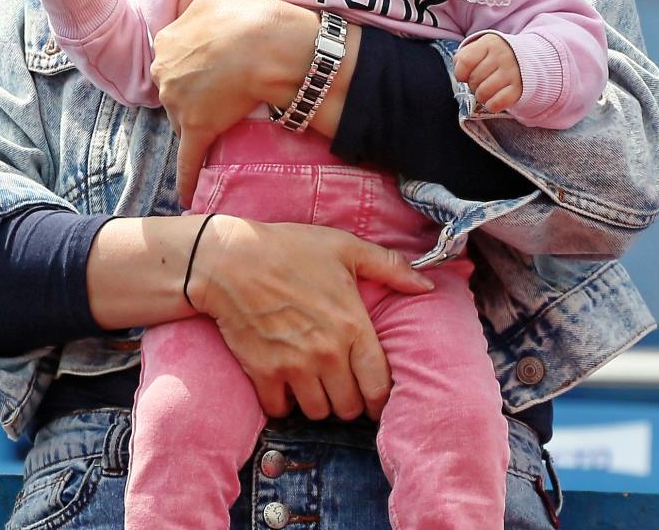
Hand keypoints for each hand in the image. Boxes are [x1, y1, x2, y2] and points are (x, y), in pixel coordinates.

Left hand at [150, 0, 316, 205]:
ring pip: (182, 116)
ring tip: (225, 111)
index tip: (215, 56)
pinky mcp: (197, 130)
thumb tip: (184, 6)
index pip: (173, 52)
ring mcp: (178, 104)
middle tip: (223, 81)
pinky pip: (188, 161)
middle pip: (175, 86)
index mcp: (166, 40)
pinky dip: (187, 179)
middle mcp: (164, 73)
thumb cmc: (245, 12)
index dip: (195, 55)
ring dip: (198, 117)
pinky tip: (186, 197)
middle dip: (194, 86)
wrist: (268, 45)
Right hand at [188, 216, 433, 420]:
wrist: (230, 259)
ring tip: (314, 381)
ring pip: (318, 412)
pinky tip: (285, 381)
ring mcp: (294, 367)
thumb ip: (389, 266)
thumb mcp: (344, 247)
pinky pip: (281, 410)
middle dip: (349, 398)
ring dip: (318, 401)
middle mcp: (327, 354)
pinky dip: (284, 402)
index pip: (379, 386)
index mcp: (352, 326)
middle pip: (350, 406)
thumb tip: (427, 283)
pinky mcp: (263, 374)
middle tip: (342, 383)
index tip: (374, 394)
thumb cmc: (289, 248)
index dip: (381, 398)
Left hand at [453, 33, 522, 112]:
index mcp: (489, 43)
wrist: (526, 58)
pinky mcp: (519, 88)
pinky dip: (491, 105)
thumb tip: (459, 73)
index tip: (464, 76)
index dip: (460, 73)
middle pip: (474, 79)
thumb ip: (464, 56)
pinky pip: (497, 103)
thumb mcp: (480, 48)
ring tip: (485, 91)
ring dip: (480, 96)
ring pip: (483, 92)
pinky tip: (492, 100)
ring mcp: (512, 72)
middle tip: (479, 83)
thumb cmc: (496, 55)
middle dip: (472, 85)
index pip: (465, 61)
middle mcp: (502, 56)